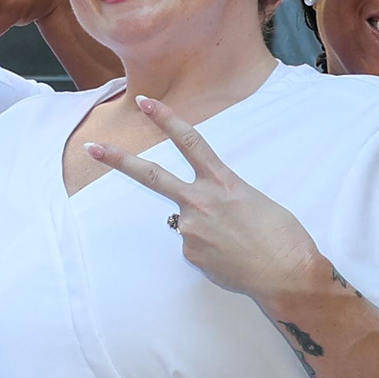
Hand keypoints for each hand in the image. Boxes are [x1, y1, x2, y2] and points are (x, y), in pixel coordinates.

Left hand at [88, 99, 335, 306]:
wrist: (287, 274)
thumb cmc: (283, 237)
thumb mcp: (254, 201)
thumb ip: (221, 199)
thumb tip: (203, 213)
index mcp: (223, 182)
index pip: (190, 142)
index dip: (166, 119)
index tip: (145, 103)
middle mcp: (200, 201)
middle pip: (151, 176)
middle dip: (118, 161)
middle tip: (91, 148)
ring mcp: (190, 228)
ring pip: (186, 222)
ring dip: (207, 230)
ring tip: (237, 244)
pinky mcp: (189, 253)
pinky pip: (195, 246)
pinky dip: (211, 250)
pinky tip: (232, 258)